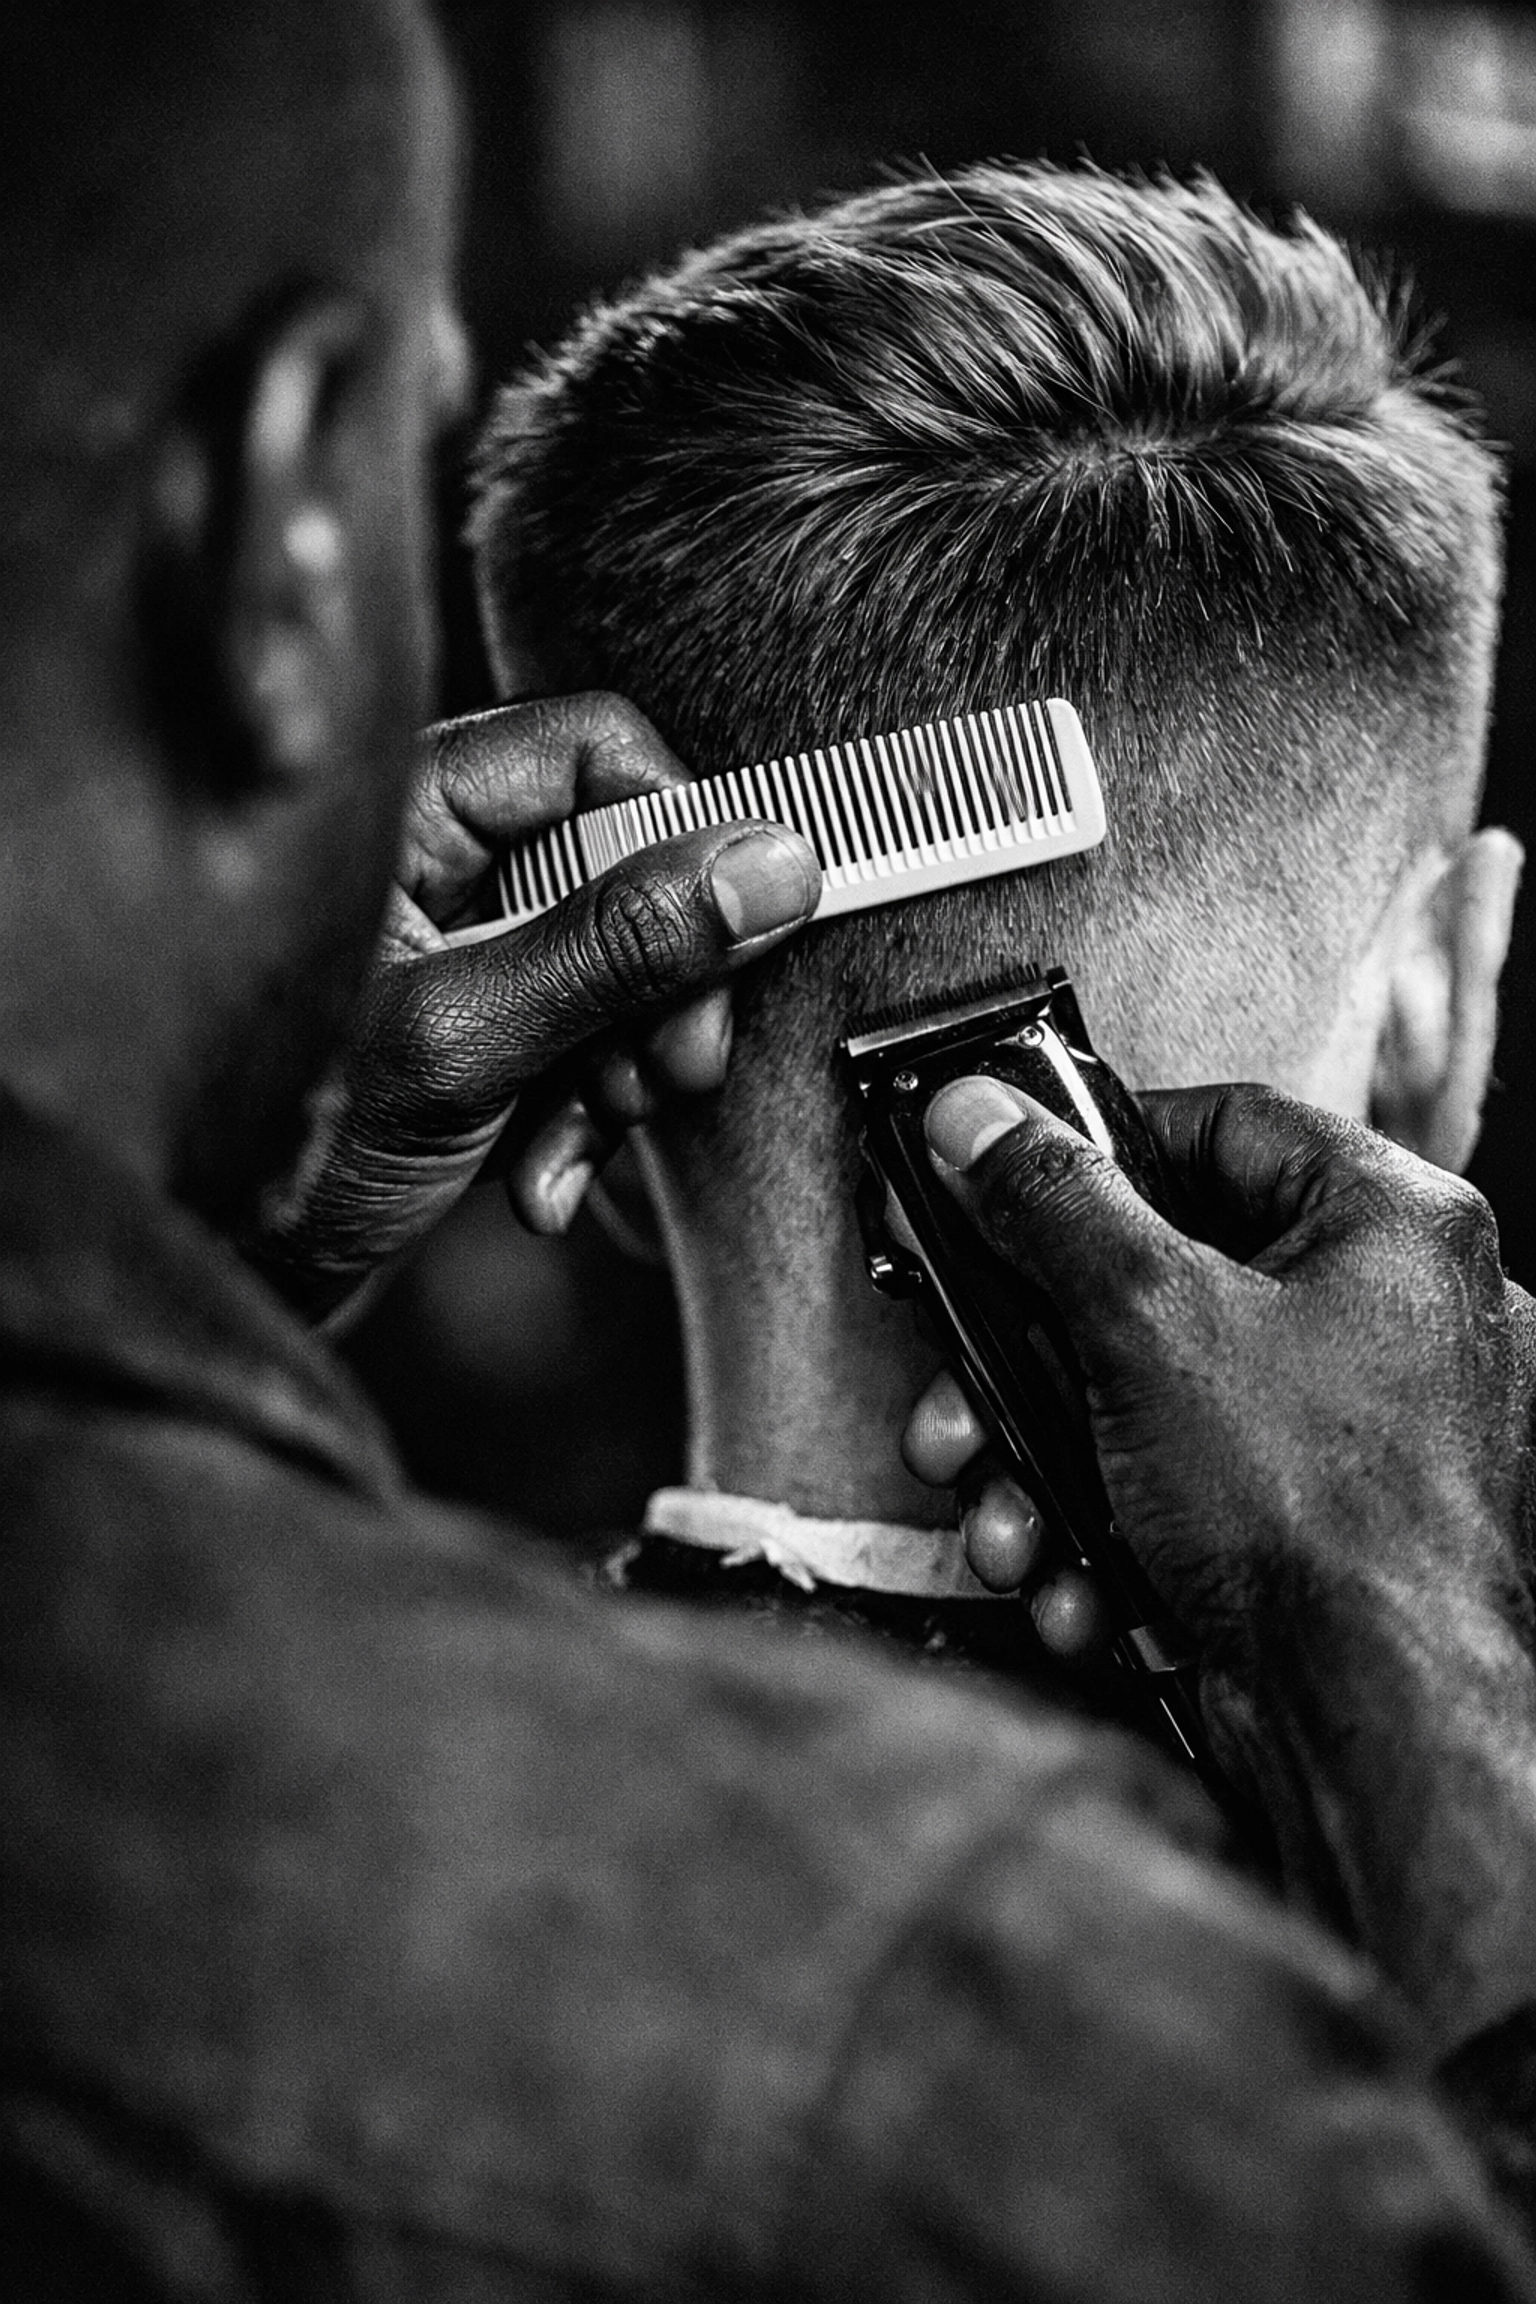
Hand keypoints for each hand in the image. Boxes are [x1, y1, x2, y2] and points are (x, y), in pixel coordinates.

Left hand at [246, 694, 819, 1315]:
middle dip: (660, 991)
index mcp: (407, 808)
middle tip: (668, 1076)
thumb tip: (769, 868)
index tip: (730, 940)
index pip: (598, 752)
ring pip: (621, 970)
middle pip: (628, 869)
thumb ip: (621, 947)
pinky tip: (543, 1185)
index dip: (680, 840)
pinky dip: (583, 1117)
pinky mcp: (479, 1032)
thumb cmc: (287, 1156)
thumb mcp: (471, 1040)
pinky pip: (585, 1045)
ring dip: (623, 1074)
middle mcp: (436, 862)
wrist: (215, 1287)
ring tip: (574, 1148)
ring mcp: (461, 951)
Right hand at [914, 1073, 1535, 2043]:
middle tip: (963, 1388)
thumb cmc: (1316, 1511)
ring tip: (1001, 1515)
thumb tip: (978, 1117)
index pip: (1223, 1125)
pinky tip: (1073, 1582)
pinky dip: (1112, 1528)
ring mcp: (1360, 1428)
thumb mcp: (1147, 1319)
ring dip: (1049, 1463)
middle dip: (1034, 1357)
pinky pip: (1187, 1487)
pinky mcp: (1319, 1523)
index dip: (1096, 1147)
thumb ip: (1052, 1203)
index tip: (1000, 1181)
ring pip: (1155, 1399)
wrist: (1376, 1729)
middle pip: (1164, 1277)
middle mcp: (1392, 1314)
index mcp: (1391, 1223)